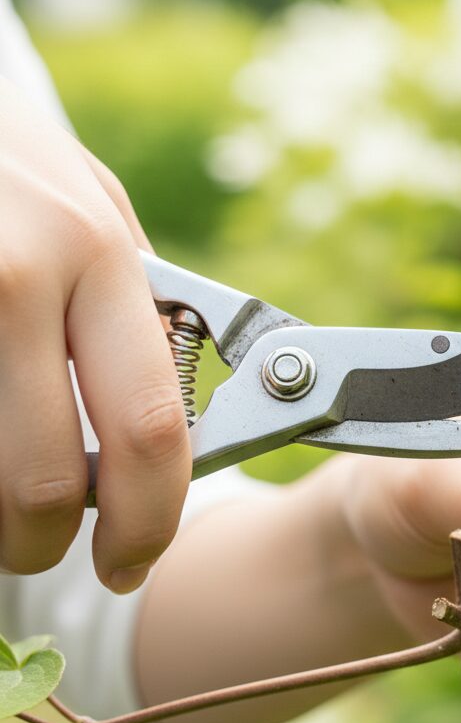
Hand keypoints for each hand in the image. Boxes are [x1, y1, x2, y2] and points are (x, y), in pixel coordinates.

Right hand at [0, 78, 190, 591]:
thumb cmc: (12, 164)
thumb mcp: (92, 213)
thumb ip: (133, 311)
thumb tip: (180, 423)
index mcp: (98, 255)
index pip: (151, 426)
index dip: (150, 518)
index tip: (133, 558)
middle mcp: (20, 276)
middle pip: (45, 476)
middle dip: (45, 544)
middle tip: (45, 552)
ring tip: (1, 509)